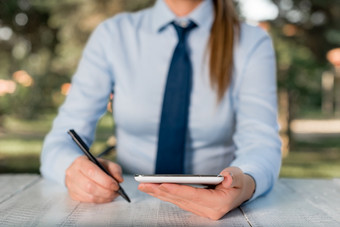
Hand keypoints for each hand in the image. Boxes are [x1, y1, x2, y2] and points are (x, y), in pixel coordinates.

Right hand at [65, 156, 122, 202]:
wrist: (84, 170)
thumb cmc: (96, 166)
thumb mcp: (107, 163)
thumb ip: (115, 169)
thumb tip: (119, 180)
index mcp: (80, 162)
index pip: (92, 172)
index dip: (105, 180)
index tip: (116, 185)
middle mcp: (72, 173)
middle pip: (89, 186)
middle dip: (106, 191)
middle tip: (116, 191)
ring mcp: (70, 185)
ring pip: (88, 195)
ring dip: (104, 197)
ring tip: (113, 194)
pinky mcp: (72, 194)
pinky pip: (87, 201)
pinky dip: (99, 200)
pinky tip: (106, 197)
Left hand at [138, 167, 254, 219]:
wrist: (240, 191)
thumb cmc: (238, 182)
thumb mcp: (238, 176)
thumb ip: (233, 177)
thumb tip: (227, 176)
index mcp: (219, 204)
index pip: (195, 196)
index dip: (179, 190)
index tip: (163, 184)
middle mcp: (208, 211)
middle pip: (181, 200)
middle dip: (162, 191)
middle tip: (145, 184)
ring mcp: (201, 211)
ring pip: (176, 202)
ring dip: (159, 194)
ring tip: (144, 186)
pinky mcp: (195, 208)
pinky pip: (177, 201)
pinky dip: (165, 195)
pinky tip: (154, 189)